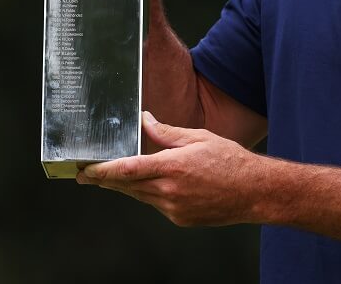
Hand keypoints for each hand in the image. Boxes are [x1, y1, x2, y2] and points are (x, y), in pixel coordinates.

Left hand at [77, 112, 266, 226]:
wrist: (254, 192)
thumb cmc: (231, 161)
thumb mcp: (198, 138)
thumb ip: (166, 132)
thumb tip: (145, 121)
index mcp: (172, 167)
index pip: (127, 170)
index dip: (103, 171)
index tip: (85, 170)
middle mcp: (169, 191)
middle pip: (127, 186)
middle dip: (105, 180)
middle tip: (86, 174)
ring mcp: (174, 208)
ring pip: (140, 196)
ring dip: (126, 187)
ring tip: (112, 178)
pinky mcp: (180, 219)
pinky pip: (156, 205)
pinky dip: (149, 194)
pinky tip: (153, 185)